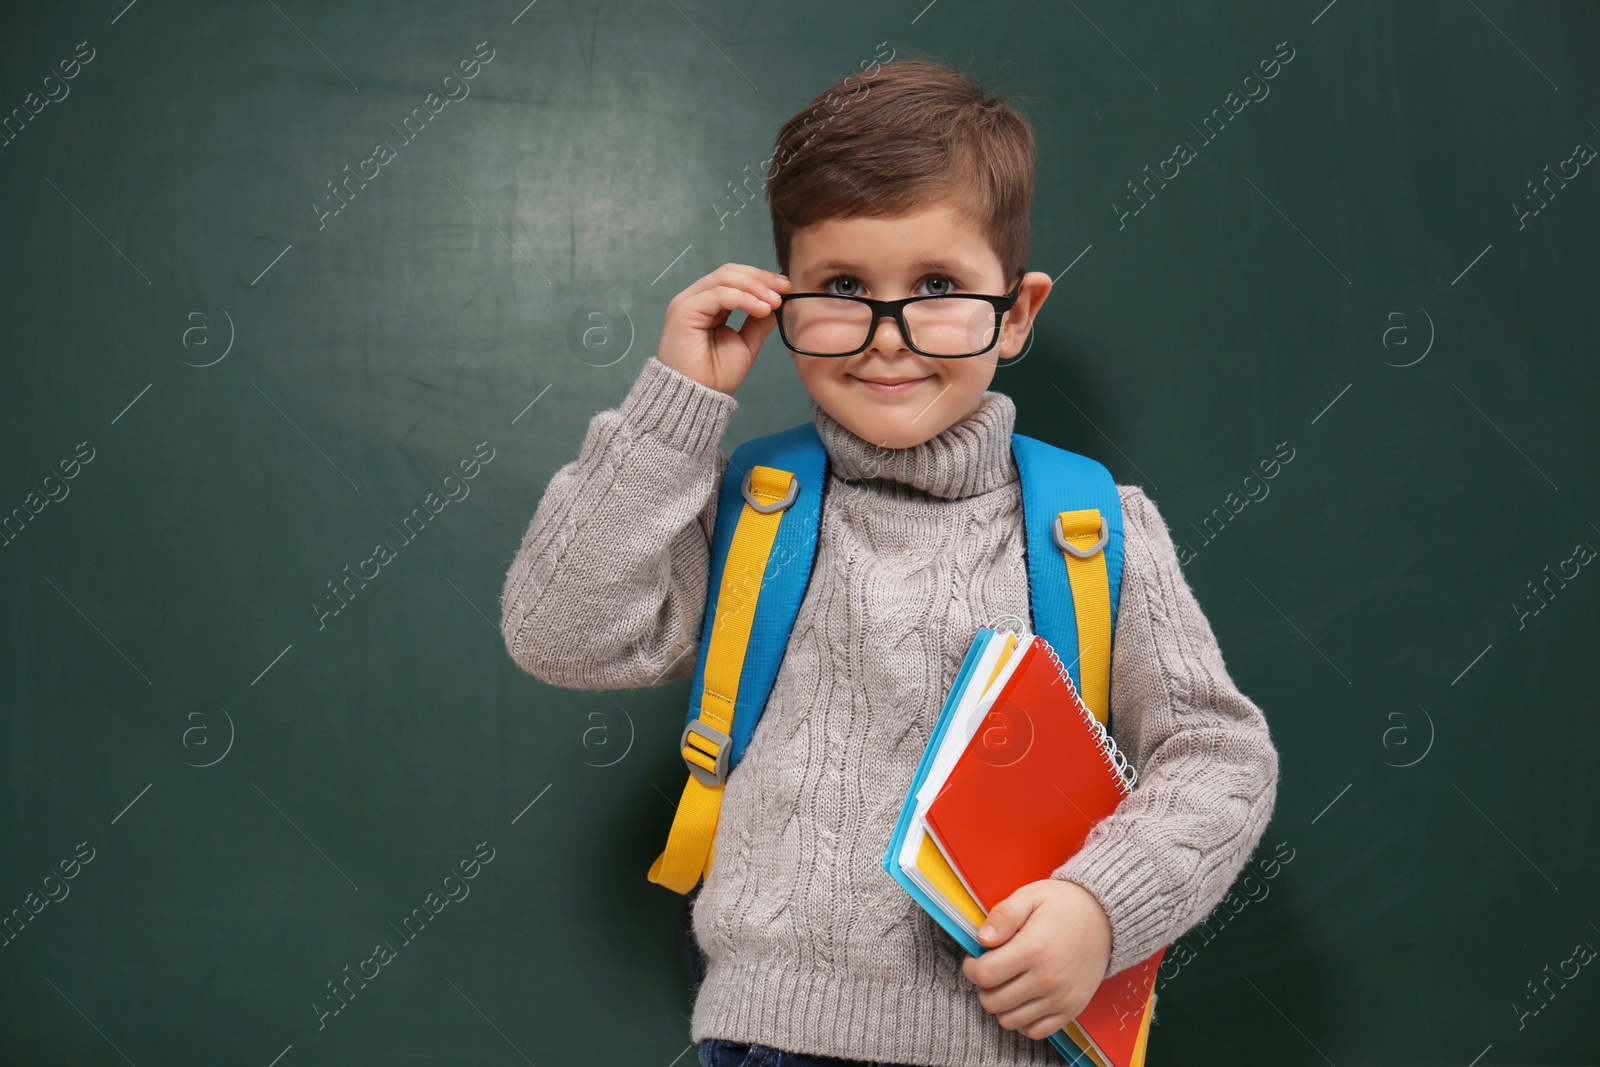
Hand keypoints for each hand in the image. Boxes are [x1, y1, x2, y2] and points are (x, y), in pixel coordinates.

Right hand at [657, 262, 791, 394]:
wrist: (697, 397)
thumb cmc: (714, 376)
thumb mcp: (745, 344)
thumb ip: (759, 322)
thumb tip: (779, 303)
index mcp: (708, 304)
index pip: (734, 278)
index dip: (761, 278)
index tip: (786, 287)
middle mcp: (696, 298)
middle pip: (730, 272)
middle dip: (760, 278)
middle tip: (784, 288)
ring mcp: (688, 302)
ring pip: (724, 278)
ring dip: (755, 287)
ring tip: (775, 302)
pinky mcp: (684, 310)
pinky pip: (718, 294)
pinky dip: (743, 298)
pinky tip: (761, 309)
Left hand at [961, 878, 1112, 1040]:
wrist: (1106, 920)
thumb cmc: (1064, 906)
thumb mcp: (1031, 897)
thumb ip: (1004, 915)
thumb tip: (982, 939)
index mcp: (1034, 949)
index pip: (984, 975)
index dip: (971, 968)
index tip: (976, 959)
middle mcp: (1047, 979)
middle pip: (992, 1001)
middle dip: (984, 986)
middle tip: (992, 970)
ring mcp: (1060, 998)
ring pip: (1009, 1020)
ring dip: (1001, 1004)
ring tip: (1008, 983)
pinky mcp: (1071, 1010)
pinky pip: (1034, 1032)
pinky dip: (1022, 1020)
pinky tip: (1023, 999)